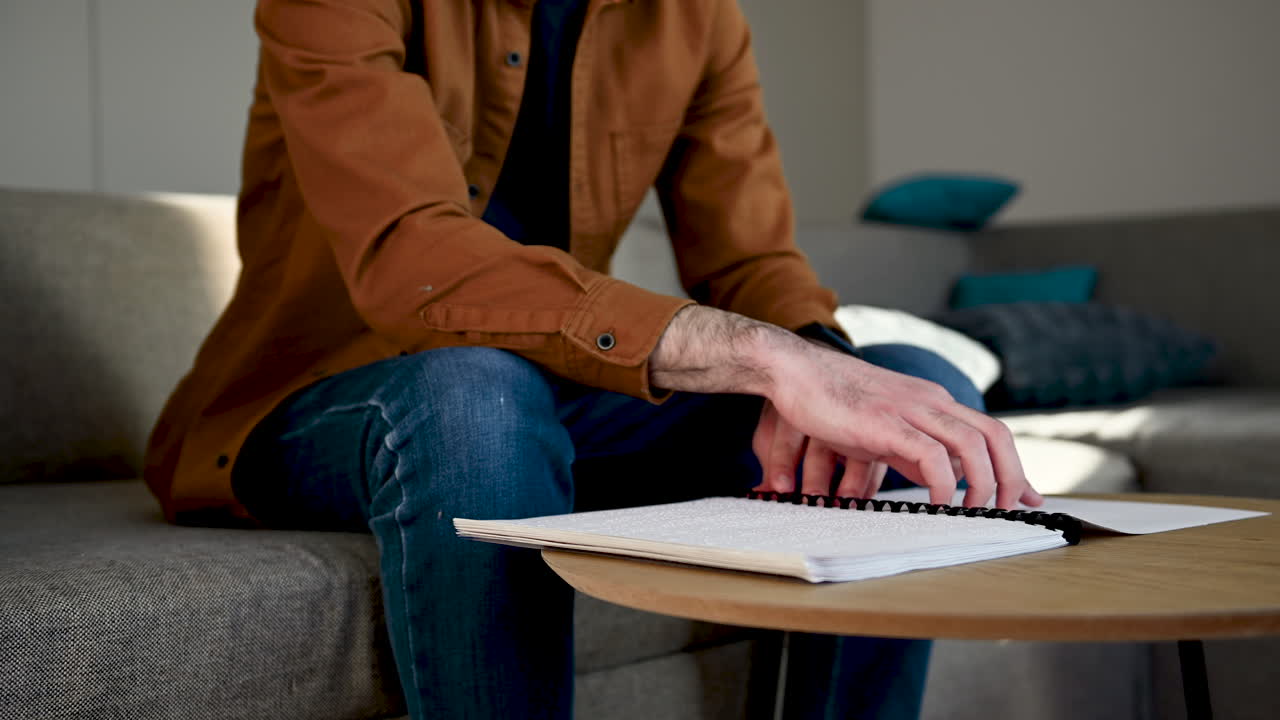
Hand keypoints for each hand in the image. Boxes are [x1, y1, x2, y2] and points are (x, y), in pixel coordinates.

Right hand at [650, 306, 1040, 508]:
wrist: (793, 370)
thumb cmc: (832, 401)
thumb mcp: (882, 429)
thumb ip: (913, 452)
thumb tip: (941, 481)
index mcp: (933, 402)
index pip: (990, 431)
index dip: (1013, 466)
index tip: (1025, 497)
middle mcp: (931, 402)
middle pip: (995, 436)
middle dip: (1010, 477)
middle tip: (1007, 511)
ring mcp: (911, 409)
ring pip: (972, 445)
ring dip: (983, 484)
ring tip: (976, 512)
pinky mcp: (887, 422)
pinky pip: (932, 455)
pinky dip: (944, 484)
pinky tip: (939, 504)